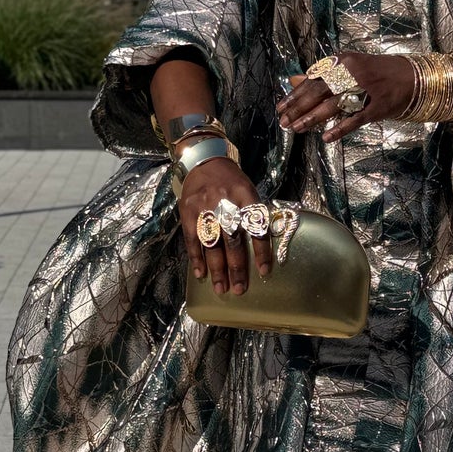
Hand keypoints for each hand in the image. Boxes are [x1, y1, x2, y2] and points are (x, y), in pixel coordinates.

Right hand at [179, 157, 269, 293]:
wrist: (204, 162)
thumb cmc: (231, 182)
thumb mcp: (248, 191)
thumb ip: (254, 216)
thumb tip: (262, 249)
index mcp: (246, 196)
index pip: (256, 227)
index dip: (261, 251)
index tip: (264, 271)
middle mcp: (226, 202)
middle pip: (233, 239)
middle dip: (237, 267)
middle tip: (239, 289)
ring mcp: (205, 207)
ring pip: (212, 243)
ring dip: (217, 269)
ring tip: (221, 289)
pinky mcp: (188, 211)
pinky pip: (192, 239)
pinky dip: (196, 258)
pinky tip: (201, 274)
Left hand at [277, 52, 417, 144]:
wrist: (411, 77)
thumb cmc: (376, 73)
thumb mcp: (348, 67)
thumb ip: (323, 75)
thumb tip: (295, 81)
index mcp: (342, 61)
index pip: (313, 79)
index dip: (295, 94)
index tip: (281, 107)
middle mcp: (351, 73)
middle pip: (319, 92)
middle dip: (299, 108)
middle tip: (284, 121)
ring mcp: (365, 90)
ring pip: (332, 106)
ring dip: (312, 118)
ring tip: (297, 128)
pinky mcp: (376, 107)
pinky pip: (354, 120)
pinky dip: (340, 129)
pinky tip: (326, 138)